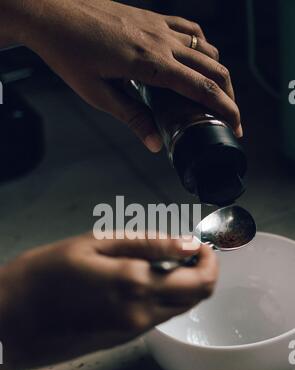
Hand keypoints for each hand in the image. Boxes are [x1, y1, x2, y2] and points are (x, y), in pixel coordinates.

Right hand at [0, 232, 217, 369]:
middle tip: (187, 249)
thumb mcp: (94, 243)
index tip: (201, 243)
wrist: (13, 320)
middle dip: (202, 271)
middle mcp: (142, 312)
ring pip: (181, 308)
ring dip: (184, 283)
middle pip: (197, 297)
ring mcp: (134, 329)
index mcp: (136, 284)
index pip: (200, 280)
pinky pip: (160, 315)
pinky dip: (165, 295)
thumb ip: (147, 243)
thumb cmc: (44, 274)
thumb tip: (188, 244)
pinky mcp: (125, 337)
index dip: (210, 259)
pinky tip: (144, 277)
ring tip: (163, 259)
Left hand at [6, 0, 241, 150]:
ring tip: (215, 95)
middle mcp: (161, 42)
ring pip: (206, 49)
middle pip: (213, 69)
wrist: (52, 12)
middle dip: (228, 95)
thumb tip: (155, 143)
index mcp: (150, 64)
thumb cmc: (69, 53)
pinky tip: (198, 60)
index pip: (201, 89)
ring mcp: (159, 26)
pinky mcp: (152, 17)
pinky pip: (190, 30)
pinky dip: (202, 48)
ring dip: (217, 73)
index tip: (236, 125)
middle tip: (230, 117)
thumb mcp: (98, 94)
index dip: (225, 109)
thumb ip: (132, 118)